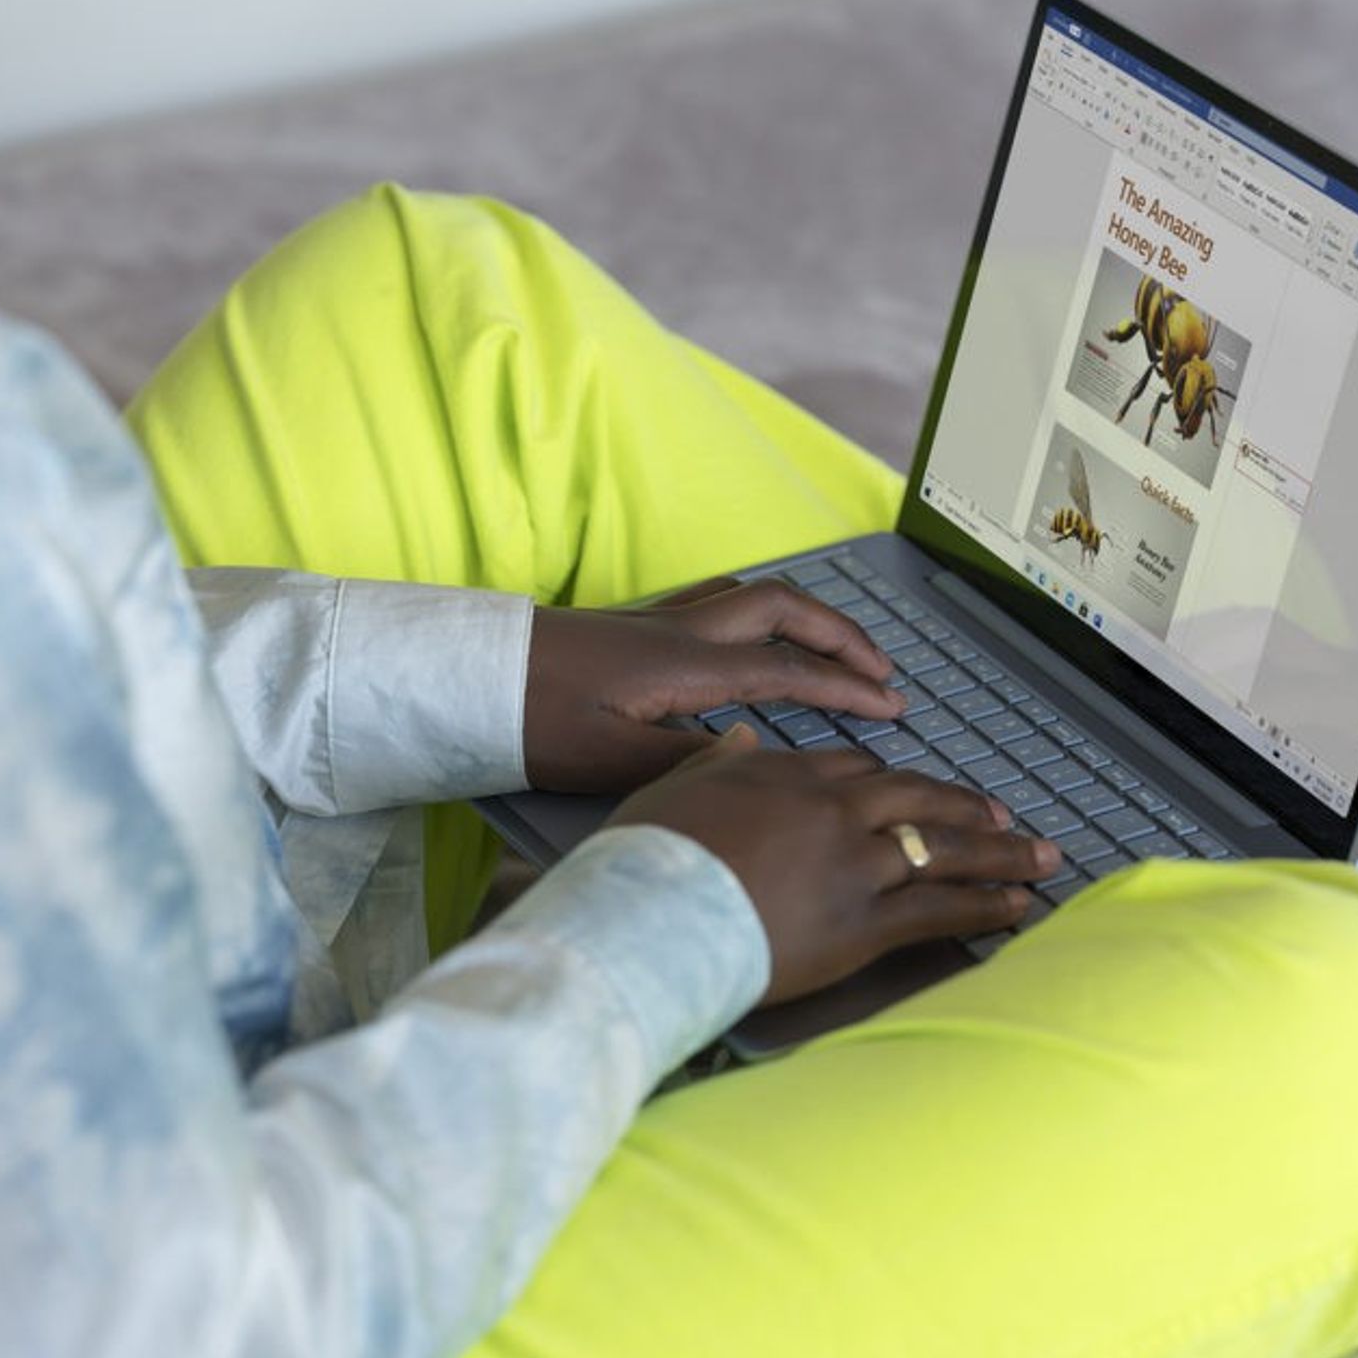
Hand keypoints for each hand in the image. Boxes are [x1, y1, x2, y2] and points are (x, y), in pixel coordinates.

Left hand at [523, 576, 901, 793]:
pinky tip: (758, 634)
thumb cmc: (528, 721)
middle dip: (843, 637)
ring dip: (806, 617)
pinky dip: (762, 611)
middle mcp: (681, 630)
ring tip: (835, 648)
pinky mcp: (636, 624)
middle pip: (786, 610)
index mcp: (685, 664)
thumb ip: (690, 761)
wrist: (465, 677)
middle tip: (882, 672)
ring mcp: (659, 620)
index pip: (789, 670)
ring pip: (754, 596)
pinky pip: (723, 599)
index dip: (847, 689)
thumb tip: (757, 755)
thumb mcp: (610, 760)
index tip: (892, 708)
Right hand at [607, 727, 1057, 1003]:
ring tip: (1040, 856)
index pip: (856, 770)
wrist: (648, 918)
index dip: (892, 784)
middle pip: (915, 800)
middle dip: (965, 808)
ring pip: (943, 849)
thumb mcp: (670, 792)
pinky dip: (986, 905)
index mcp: (785, 775)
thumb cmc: (644, 863)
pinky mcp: (864, 921)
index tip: (916, 792)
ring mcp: (854, 863)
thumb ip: (714, 764)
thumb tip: (738, 739)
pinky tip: (1018, 905)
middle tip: (1002, 815)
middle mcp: (831, 811)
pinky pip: (940, 908)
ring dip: (1000, 853)